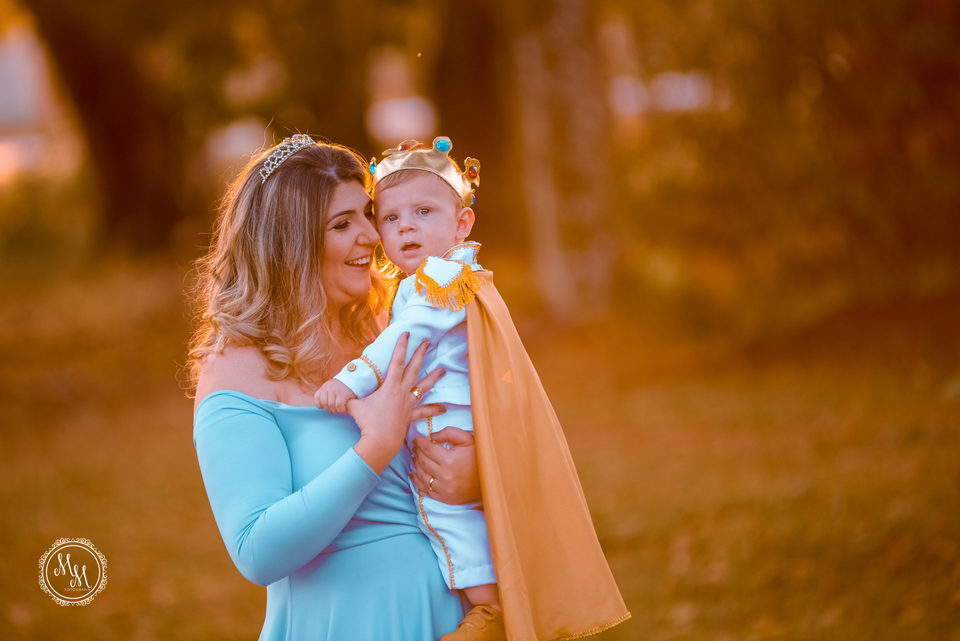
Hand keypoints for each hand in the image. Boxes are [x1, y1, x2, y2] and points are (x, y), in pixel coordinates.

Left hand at [314, 379, 356, 413]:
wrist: (355, 381)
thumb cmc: (343, 388)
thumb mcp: (331, 388)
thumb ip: (323, 395)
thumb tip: (320, 406)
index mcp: (325, 386)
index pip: (317, 398)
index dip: (322, 405)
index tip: (328, 406)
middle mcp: (328, 387)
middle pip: (324, 403)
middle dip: (329, 408)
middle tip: (335, 408)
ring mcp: (335, 391)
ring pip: (331, 406)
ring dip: (336, 410)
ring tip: (340, 408)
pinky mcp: (342, 395)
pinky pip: (338, 406)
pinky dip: (341, 409)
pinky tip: (344, 407)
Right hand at [349, 333, 446, 473]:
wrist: (380, 442)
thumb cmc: (367, 423)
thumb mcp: (354, 406)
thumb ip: (348, 398)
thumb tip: (337, 394)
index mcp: (390, 386)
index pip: (397, 361)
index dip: (401, 346)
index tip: (406, 333)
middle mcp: (402, 392)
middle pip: (414, 368)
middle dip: (421, 353)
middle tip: (428, 342)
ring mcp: (408, 404)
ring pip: (424, 387)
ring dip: (434, 377)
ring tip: (443, 369)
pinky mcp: (411, 416)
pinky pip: (424, 412)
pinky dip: (434, 410)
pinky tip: (444, 408)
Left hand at [410, 426, 480, 503]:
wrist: (490, 480)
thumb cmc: (478, 457)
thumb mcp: (468, 439)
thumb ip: (449, 433)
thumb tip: (431, 436)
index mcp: (450, 460)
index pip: (427, 448)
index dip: (419, 442)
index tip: (417, 438)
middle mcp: (445, 476)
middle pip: (422, 461)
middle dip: (417, 451)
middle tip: (416, 446)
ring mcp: (444, 489)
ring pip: (421, 474)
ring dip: (416, 464)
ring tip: (416, 457)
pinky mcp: (444, 498)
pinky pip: (424, 489)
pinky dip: (416, 480)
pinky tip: (414, 473)